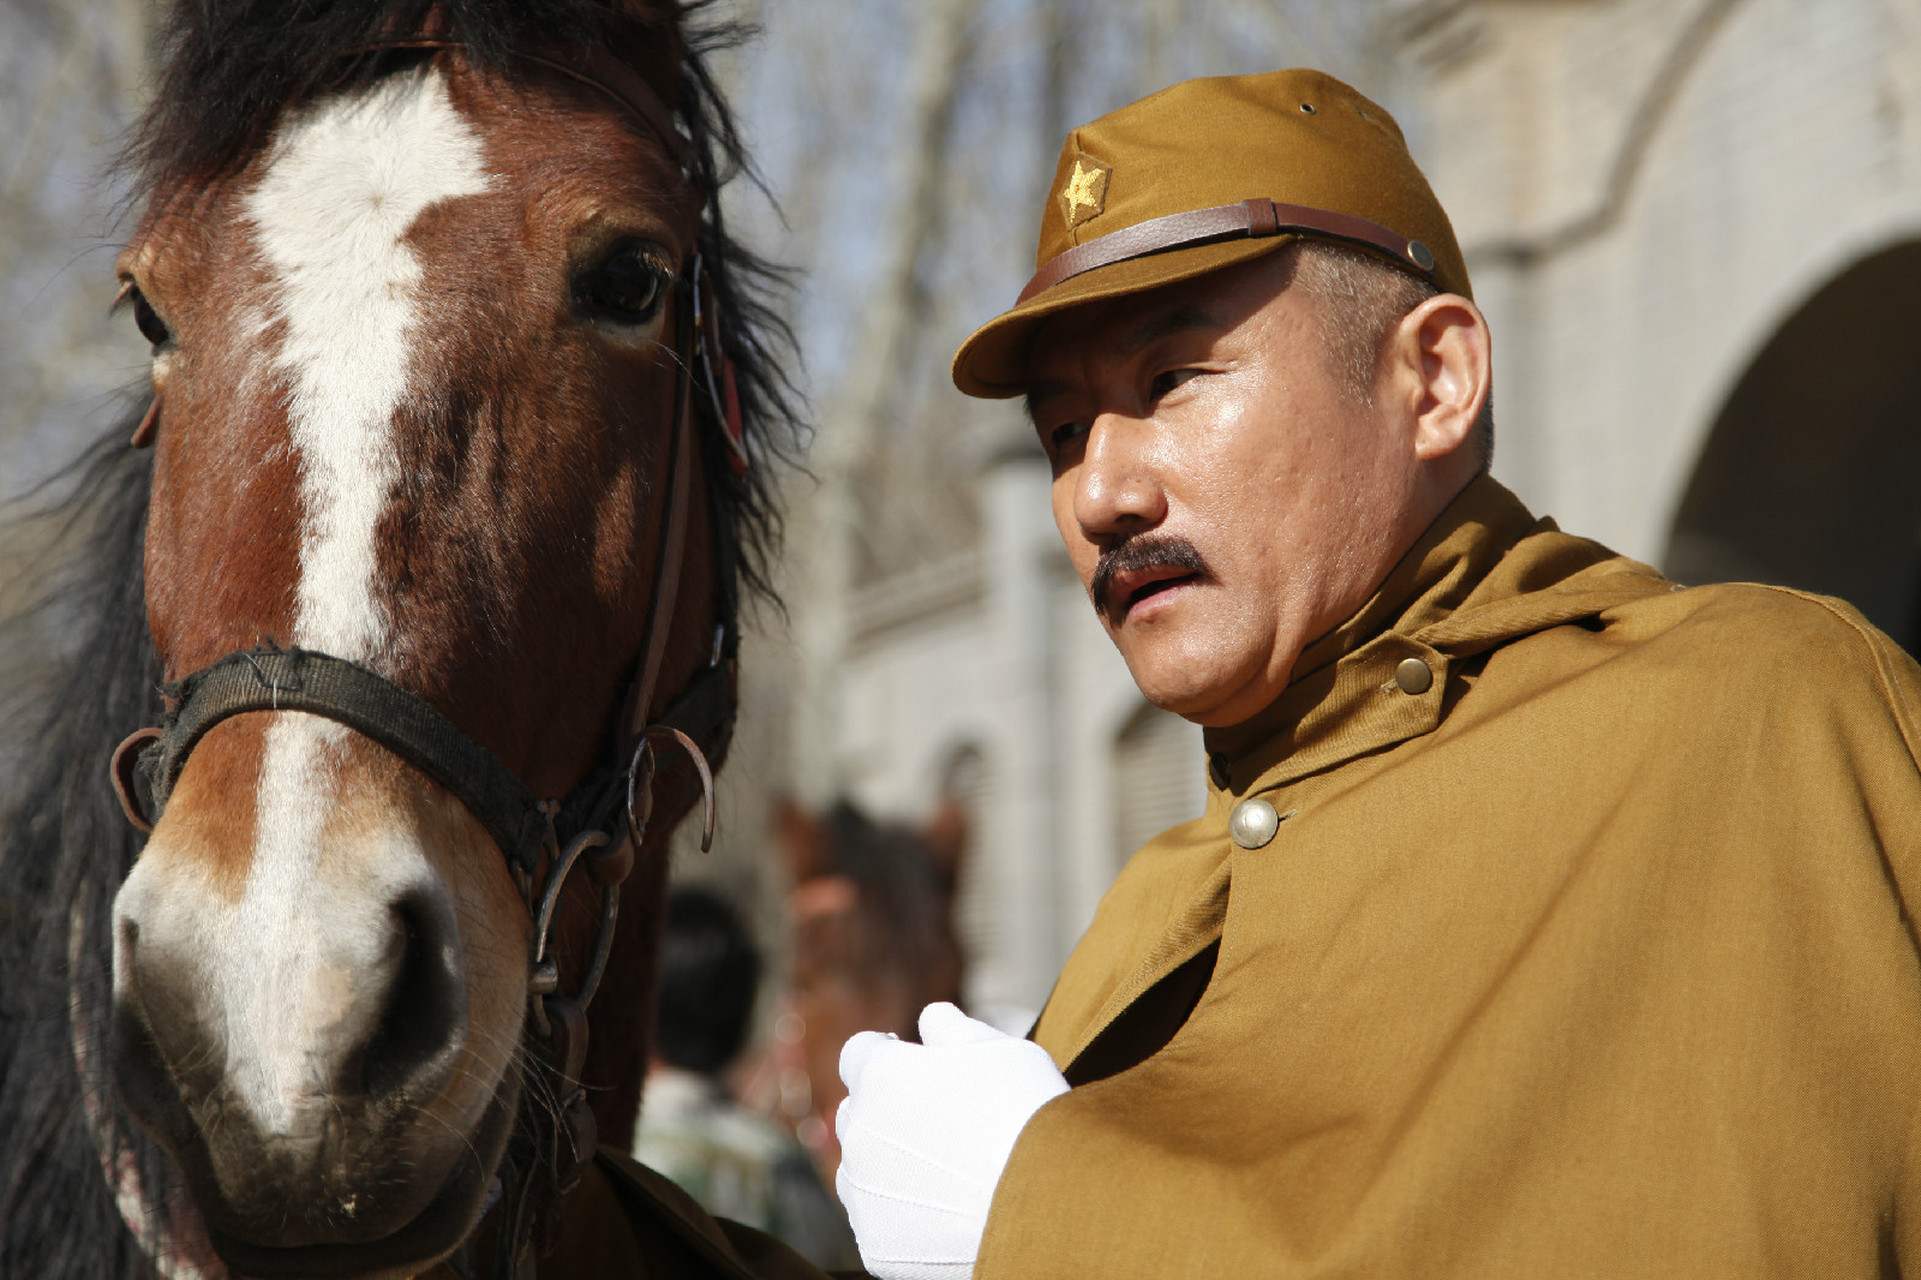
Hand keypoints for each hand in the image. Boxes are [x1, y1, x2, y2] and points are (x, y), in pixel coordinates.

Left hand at [835, 1002, 1068, 1279]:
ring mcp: (865, 1193)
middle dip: (885, 1110)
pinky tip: (945, 1211)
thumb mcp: (1002, 1048)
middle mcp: (859, 1131)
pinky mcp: (877, 1244)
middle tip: (938, 1121)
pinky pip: (878, 1221)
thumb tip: (931, 1019)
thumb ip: (956, 1029)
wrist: (1049, 1201)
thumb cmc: (1029, 1112)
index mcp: (880, 1074)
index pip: (859, 1053)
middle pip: (854, 1112)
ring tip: (944, 1171)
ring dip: (886, 1163)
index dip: (887, 1055)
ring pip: (860, 1170)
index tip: (913, 1066)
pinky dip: (901, 1215)